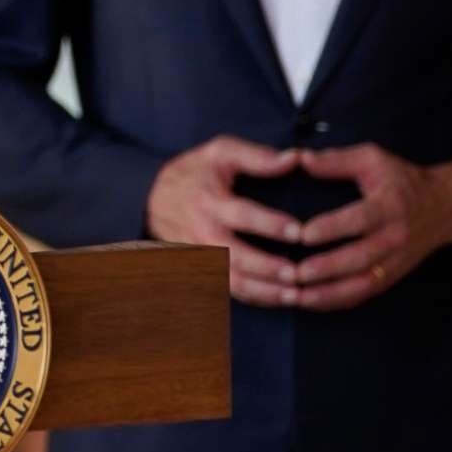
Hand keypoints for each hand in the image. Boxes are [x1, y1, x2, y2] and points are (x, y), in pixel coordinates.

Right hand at [146, 135, 304, 305]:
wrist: (151, 197)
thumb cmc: (195, 173)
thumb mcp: (220, 153)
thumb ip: (256, 157)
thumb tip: (293, 159)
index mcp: (209, 201)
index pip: (242, 215)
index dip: (270, 224)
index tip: (300, 232)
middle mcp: (201, 231)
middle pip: (235, 256)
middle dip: (267, 267)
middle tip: (299, 273)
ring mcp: (199, 254)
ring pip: (230, 280)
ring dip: (263, 291)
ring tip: (295, 295)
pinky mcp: (199, 268)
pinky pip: (227, 289)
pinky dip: (253, 297)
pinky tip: (279, 298)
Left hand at [288, 145, 451, 310]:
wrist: (444, 206)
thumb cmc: (401, 180)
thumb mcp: (373, 159)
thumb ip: (336, 161)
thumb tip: (300, 158)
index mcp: (390, 206)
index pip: (360, 220)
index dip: (332, 228)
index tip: (301, 234)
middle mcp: (395, 237)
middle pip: (360, 258)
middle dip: (325, 269)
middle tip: (291, 273)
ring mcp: (395, 261)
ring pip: (361, 284)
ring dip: (327, 293)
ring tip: (295, 295)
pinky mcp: (392, 276)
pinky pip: (363, 294)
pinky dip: (336, 301)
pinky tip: (309, 302)